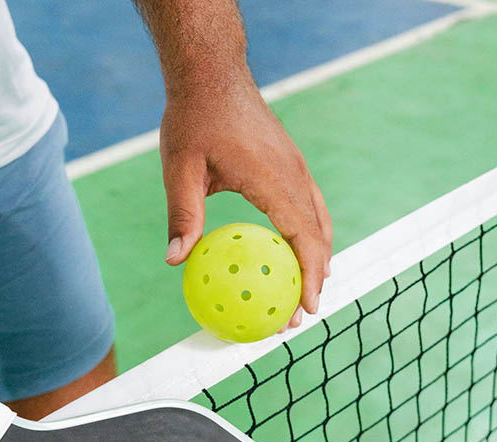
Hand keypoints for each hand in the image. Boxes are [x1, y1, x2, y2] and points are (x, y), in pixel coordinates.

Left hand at [160, 78, 332, 328]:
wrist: (212, 70)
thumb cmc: (194, 117)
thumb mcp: (180, 168)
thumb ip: (183, 215)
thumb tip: (174, 260)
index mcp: (274, 180)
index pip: (303, 238)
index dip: (309, 277)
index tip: (306, 308)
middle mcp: (294, 175)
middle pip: (319, 237)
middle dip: (315, 279)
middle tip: (299, 316)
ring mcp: (297, 168)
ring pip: (321, 222)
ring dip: (318, 259)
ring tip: (307, 290)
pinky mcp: (292, 164)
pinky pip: (311, 208)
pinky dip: (313, 236)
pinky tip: (301, 253)